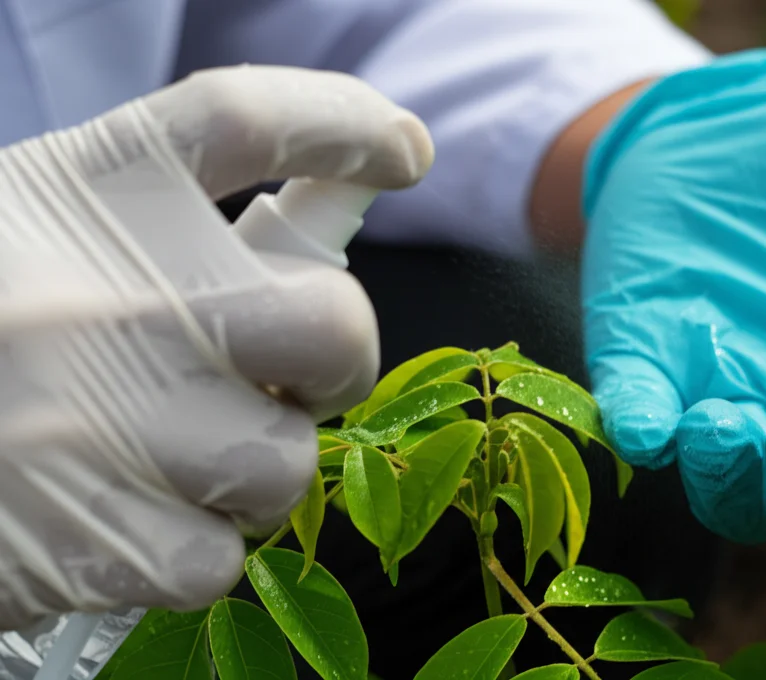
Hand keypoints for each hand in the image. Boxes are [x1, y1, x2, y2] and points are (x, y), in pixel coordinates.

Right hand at [0, 65, 432, 627]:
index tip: (404, 151)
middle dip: (341, 358)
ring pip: (285, 464)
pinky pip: (222, 558)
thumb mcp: (60, 239)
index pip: (245, 119)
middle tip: (302, 372)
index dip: (345, 125)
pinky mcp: (91, 541)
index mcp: (88, 197)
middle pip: (329, 321)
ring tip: (181, 453)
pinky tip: (132, 517)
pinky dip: (196, 547)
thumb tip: (336, 210)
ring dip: (258, 466)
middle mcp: (104, 300)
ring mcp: (100, 423)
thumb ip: (199, 230)